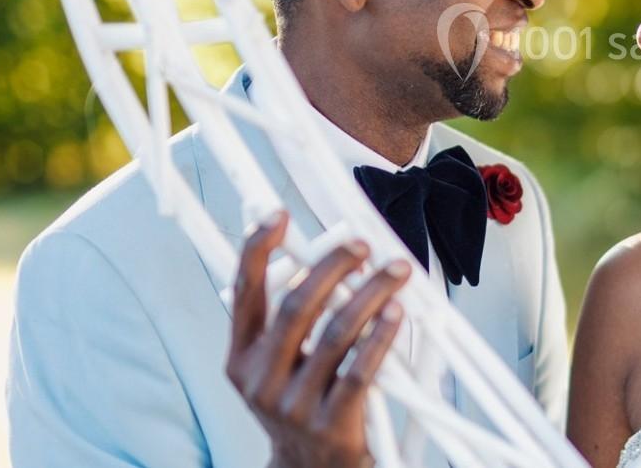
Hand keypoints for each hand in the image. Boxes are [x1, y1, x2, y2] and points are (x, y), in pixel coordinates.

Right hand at [226, 210, 411, 467]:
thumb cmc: (303, 401)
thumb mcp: (280, 364)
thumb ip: (292, 316)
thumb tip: (326, 255)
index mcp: (243, 358)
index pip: (245, 293)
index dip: (257, 250)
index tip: (277, 217)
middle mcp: (260, 380)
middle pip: (296, 306)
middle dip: (332, 266)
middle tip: (362, 244)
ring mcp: (293, 404)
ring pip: (334, 333)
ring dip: (370, 294)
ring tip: (395, 271)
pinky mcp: (331, 424)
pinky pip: (360, 370)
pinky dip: (381, 337)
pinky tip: (397, 313)